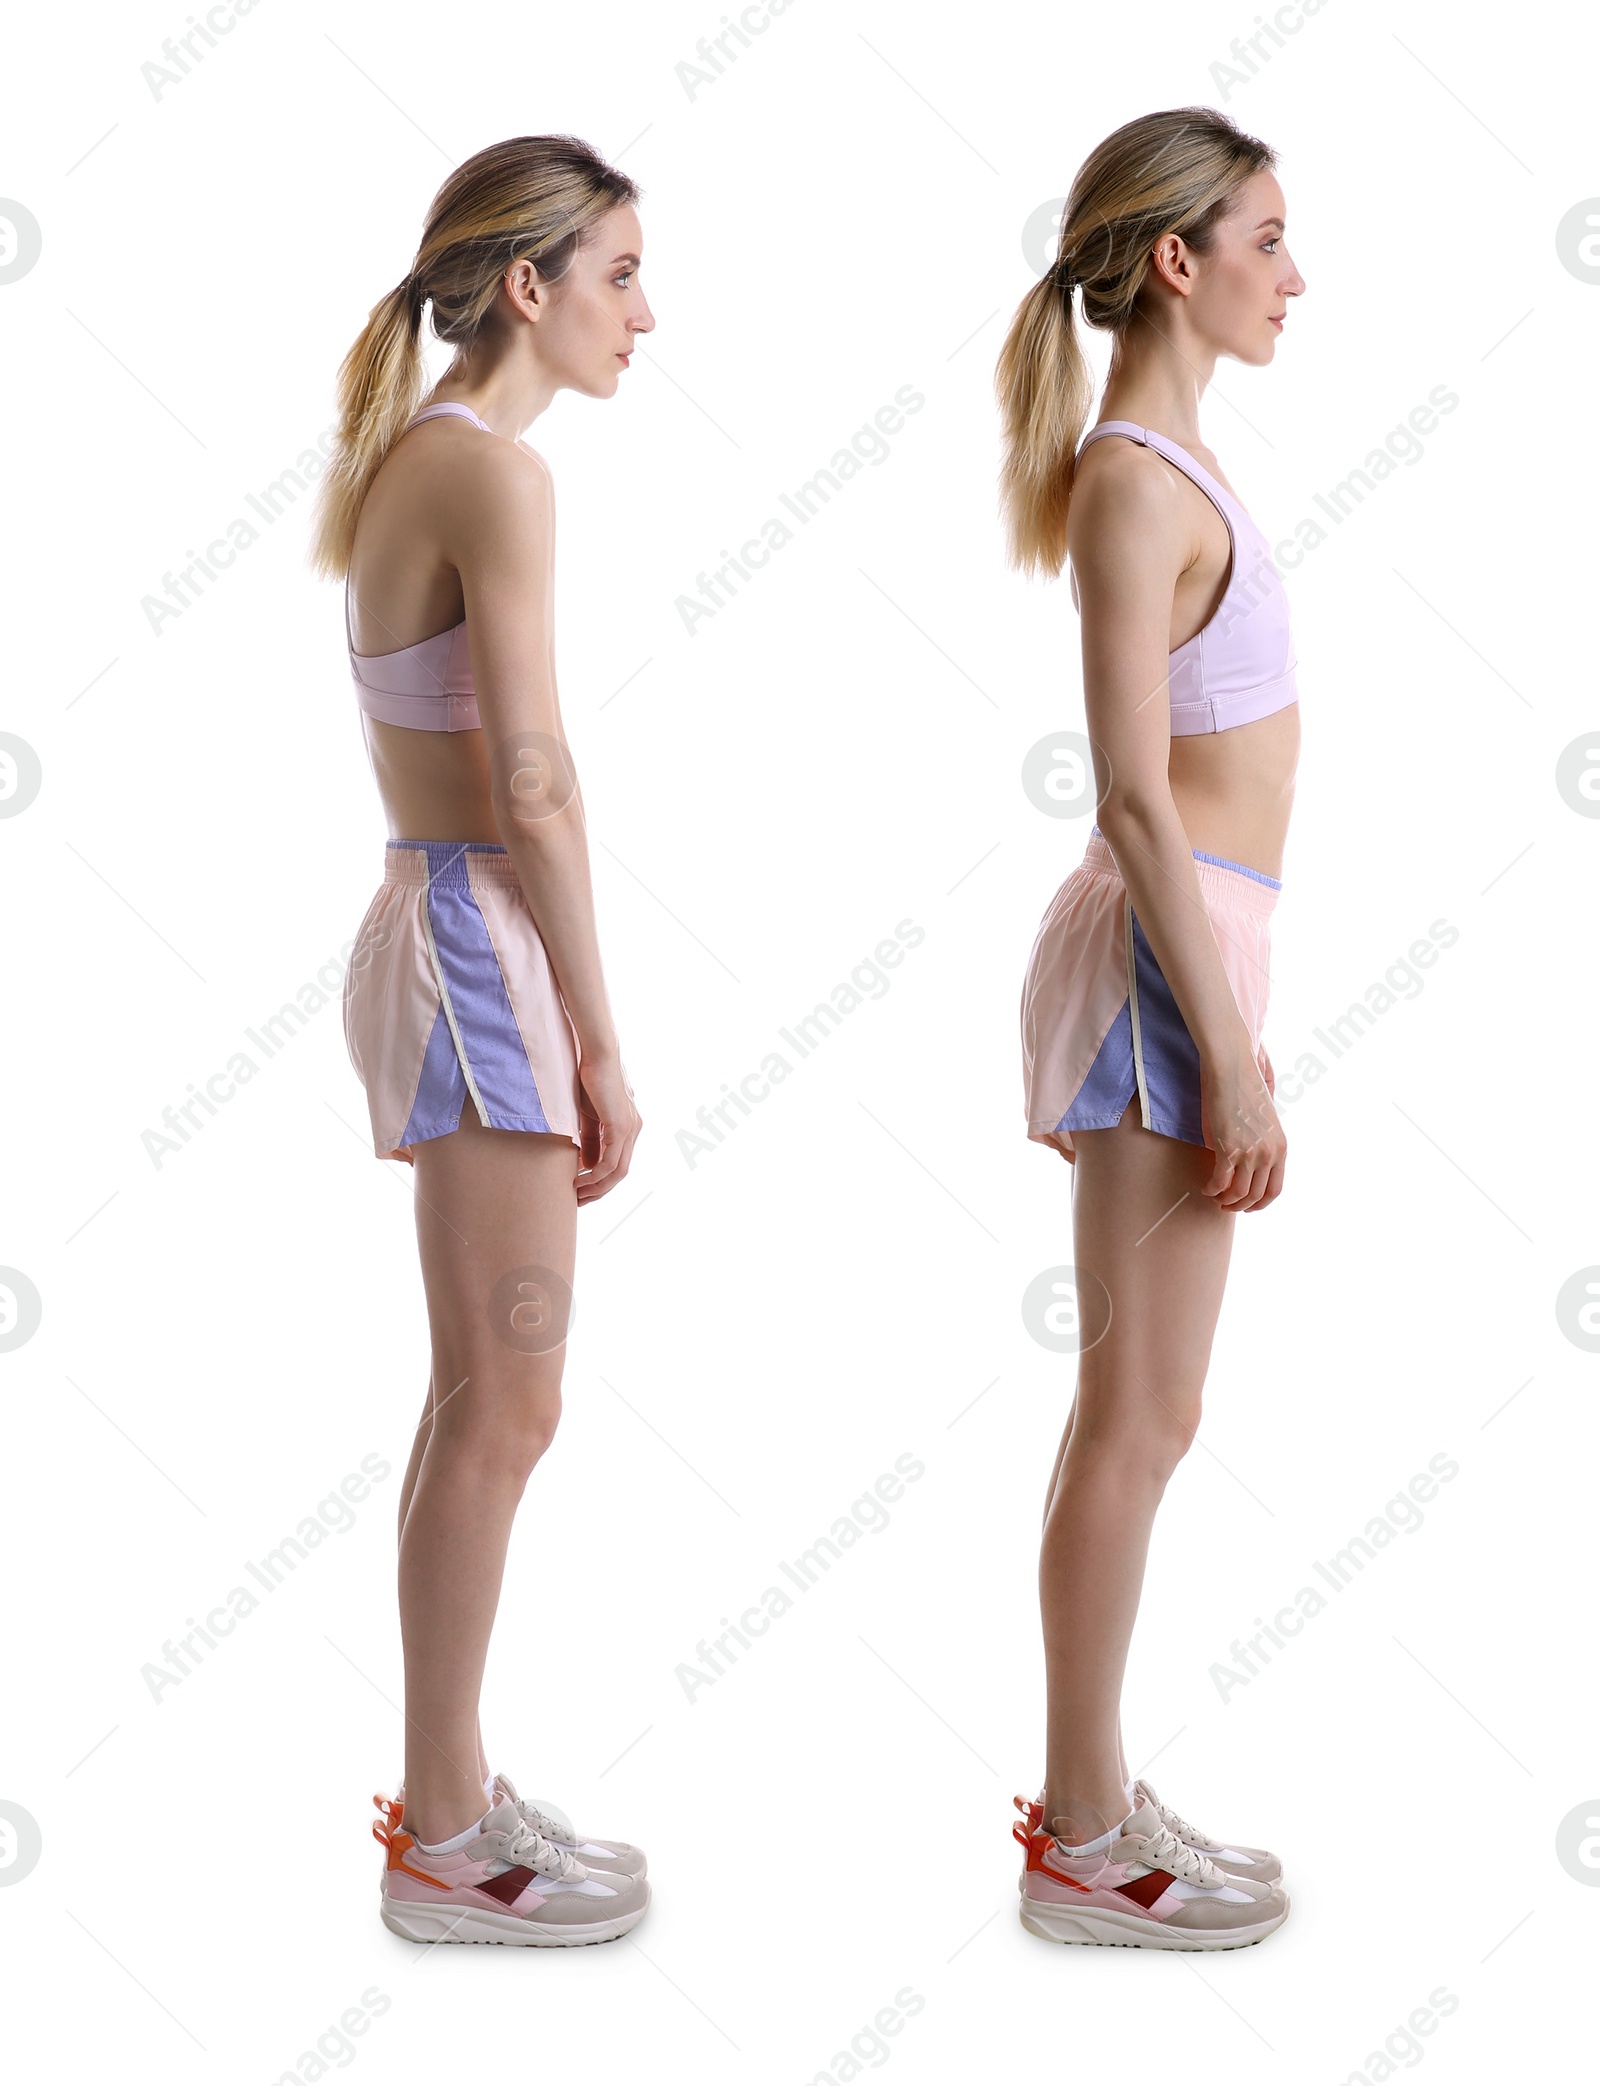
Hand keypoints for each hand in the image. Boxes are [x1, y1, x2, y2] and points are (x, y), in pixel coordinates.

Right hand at [574, 1047, 640, 1203]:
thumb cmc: (590, 1079)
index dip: (601, 1180)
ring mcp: (630, 1129)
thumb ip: (591, 1140)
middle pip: (620, 1172)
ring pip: (617, 1171)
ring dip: (596, 1187)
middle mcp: (634, 1130)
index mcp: (628, 1126)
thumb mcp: (588, 1116)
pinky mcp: (621, 1126)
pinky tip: (580, 1179)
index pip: (618, 1162)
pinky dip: (596, 1174)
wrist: (597, 1055)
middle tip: (580, 1200)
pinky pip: (610, 1161)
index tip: (582, 1189)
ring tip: (577, 1194)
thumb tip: (587, 1165)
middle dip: (600, 1190)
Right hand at [1198, 1050, 1284, 1210]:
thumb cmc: (1243, 1087)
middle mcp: (1269, 1153)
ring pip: (1238, 1194)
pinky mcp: (1229, 1149)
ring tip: (1214, 1196)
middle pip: (1256, 1196)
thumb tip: (1249, 1160)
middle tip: (1225, 1205)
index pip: (1274, 1190)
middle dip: (1239, 1206)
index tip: (1246, 1205)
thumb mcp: (1263, 1120)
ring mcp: (1250, 1153)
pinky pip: (1219, 1183)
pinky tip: (1205, 1187)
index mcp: (1281, 1147)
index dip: (1259, 1203)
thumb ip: (1262, 1142)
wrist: (1231, 1068)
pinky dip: (1211, 1190)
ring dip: (1224, 1201)